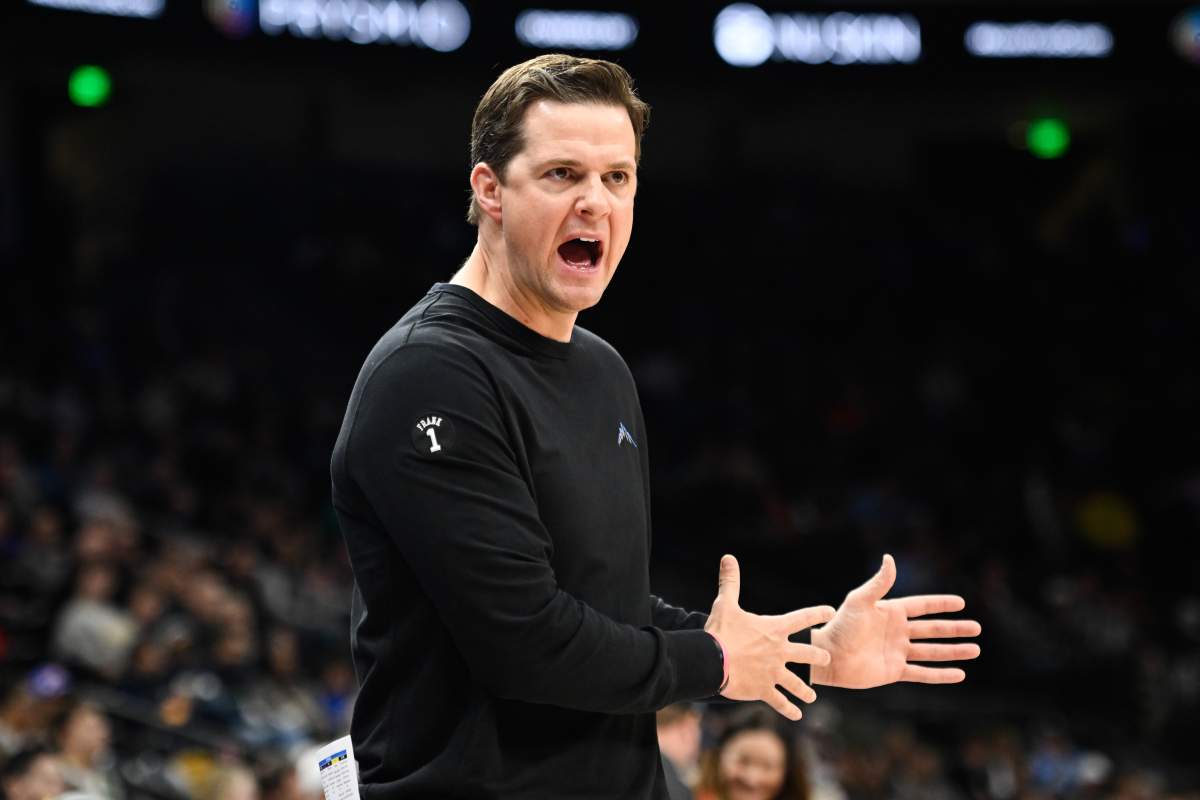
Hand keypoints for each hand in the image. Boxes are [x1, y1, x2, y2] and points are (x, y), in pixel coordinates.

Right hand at [703, 555, 834, 720]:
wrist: (713, 660)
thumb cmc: (721, 631)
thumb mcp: (726, 604)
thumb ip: (730, 582)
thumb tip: (728, 557)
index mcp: (774, 629)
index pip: (802, 618)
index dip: (818, 613)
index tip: (831, 611)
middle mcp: (779, 651)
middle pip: (807, 653)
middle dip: (818, 655)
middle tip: (826, 657)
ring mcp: (774, 672)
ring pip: (797, 682)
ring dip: (805, 690)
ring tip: (812, 697)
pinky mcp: (764, 690)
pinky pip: (780, 702)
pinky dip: (789, 710)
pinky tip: (797, 716)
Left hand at [811, 554, 980, 688]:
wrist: (827, 657)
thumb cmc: (840, 626)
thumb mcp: (859, 601)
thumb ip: (878, 583)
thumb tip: (890, 558)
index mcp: (890, 612)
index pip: (922, 606)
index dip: (941, 605)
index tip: (961, 603)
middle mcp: (897, 631)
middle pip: (932, 629)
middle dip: (954, 629)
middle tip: (977, 628)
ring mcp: (897, 652)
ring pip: (932, 651)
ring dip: (953, 651)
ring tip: (975, 650)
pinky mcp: (894, 671)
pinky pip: (922, 673)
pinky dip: (941, 674)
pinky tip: (959, 674)